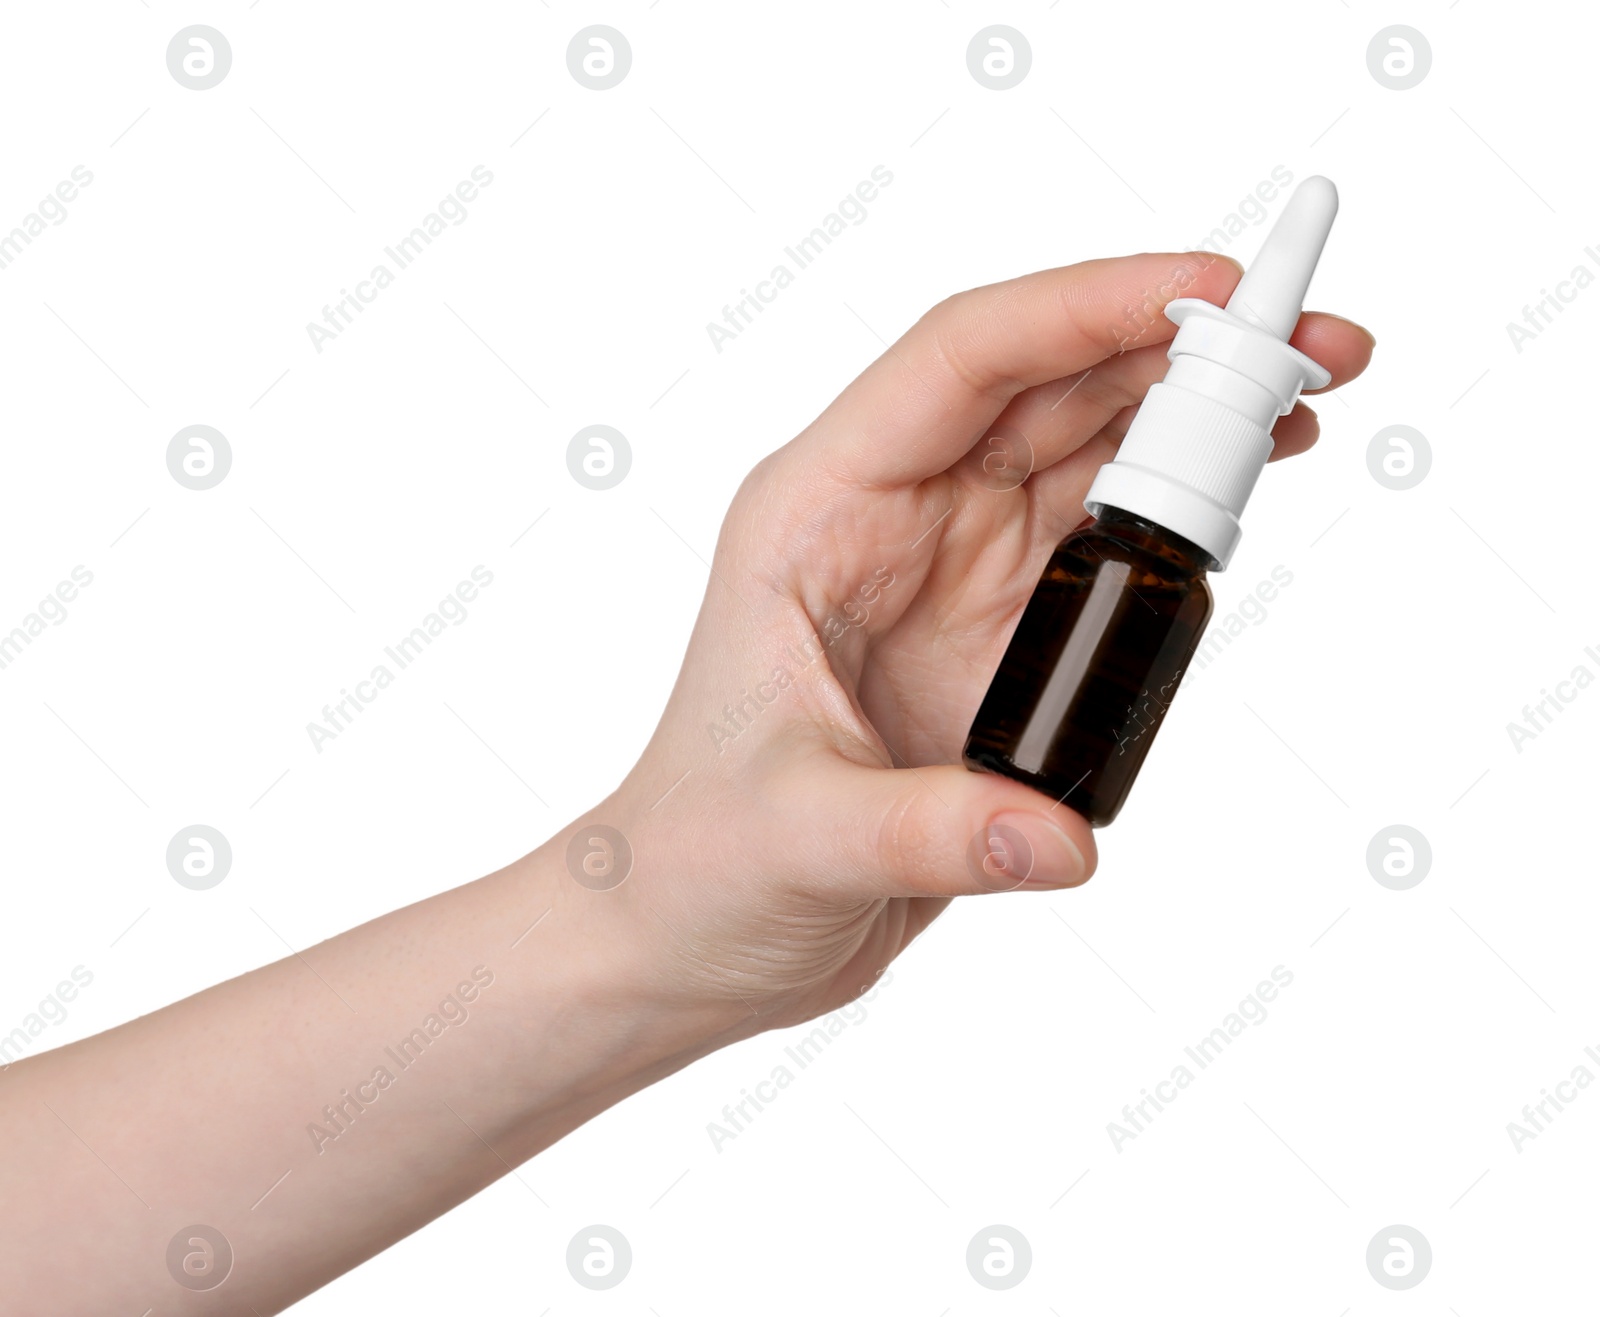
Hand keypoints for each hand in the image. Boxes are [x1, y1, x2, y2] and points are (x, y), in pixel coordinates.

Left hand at [576, 251, 1375, 1031]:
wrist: (692, 925)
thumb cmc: (700, 859)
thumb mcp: (798, 839)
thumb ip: (932, 834)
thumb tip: (1064, 838)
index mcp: (818, 513)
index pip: (960, 362)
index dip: (1085, 310)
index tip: (1210, 295)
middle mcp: (892, 516)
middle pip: (1046, 386)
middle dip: (1177, 349)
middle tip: (1310, 345)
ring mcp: (952, 569)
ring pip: (1087, 450)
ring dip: (1193, 419)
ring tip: (1305, 404)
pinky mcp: (999, 632)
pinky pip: (1105, 541)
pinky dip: (1178, 512)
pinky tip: (1242, 501)